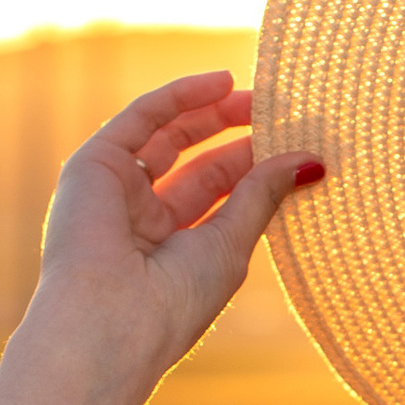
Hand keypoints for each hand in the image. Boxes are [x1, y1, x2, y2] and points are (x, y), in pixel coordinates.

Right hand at [26, 72, 322, 394]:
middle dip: (234, 133)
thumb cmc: (174, 302)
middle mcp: (140, 217)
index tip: (295, 141)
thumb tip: (312, 162)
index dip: (253, 163)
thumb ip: (264, 196)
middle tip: (277, 111)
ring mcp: (114, 190)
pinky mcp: (92, 165)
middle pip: (194, 161)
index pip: (218, 192)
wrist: (109, 322)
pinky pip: (140, 118)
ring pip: (167, 134)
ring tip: (256, 94)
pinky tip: (220, 83)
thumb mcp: (231, 244)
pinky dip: (179, 96)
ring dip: (210, 110)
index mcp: (173, 248)